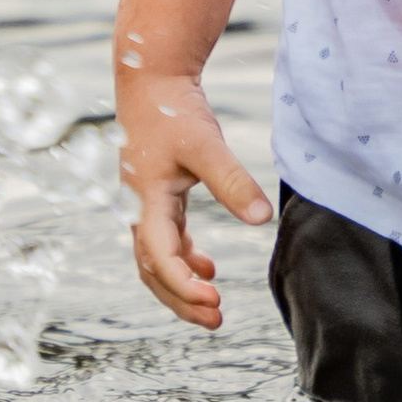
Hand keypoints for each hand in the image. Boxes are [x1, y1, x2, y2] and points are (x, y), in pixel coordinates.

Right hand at [119, 71, 273, 326]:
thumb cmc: (173, 111)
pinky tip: (208, 268)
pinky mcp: (156, 198)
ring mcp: (145, 205)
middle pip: (152, 271)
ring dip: (181, 287)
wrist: (150, 81)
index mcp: (145, 200)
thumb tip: (262, 220)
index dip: (184, 285)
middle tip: (217, 321)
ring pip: (156, 262)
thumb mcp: (206, 145)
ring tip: (214, 309)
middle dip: (181, 300)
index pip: (159, 257)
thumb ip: (232, 181)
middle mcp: (139, 209)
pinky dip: (184, 262)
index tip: (215, 299)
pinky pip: (165, 243)